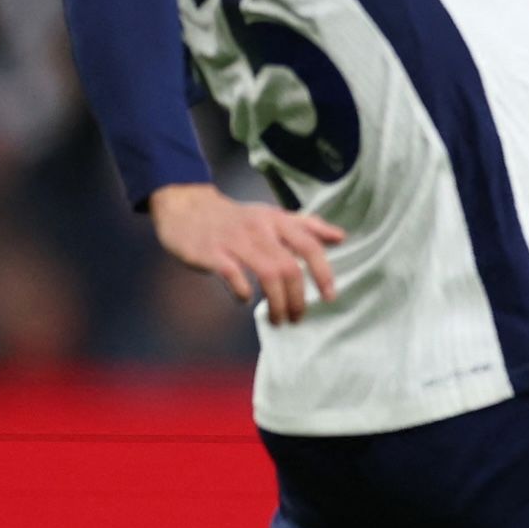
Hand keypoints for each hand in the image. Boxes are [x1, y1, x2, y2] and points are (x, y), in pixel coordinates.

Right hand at [149, 182, 344, 325]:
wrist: (187, 207)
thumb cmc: (237, 218)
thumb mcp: (273, 216)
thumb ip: (306, 226)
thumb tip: (340, 237)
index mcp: (277, 221)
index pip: (309, 245)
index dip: (323, 272)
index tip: (330, 296)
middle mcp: (260, 229)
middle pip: (289, 267)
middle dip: (297, 298)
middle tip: (298, 317)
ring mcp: (236, 240)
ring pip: (267, 273)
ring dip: (275, 302)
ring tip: (278, 320)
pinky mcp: (212, 252)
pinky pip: (233, 274)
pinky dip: (243, 291)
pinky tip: (245, 301)